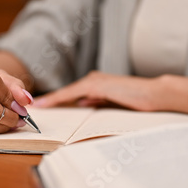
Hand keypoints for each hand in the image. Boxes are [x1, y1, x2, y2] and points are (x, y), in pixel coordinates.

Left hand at [34, 71, 163, 110]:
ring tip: (34, 107)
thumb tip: (82, 103)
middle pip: (65, 93)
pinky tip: (46, 104)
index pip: (71, 94)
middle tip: (31, 108)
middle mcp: (93, 79)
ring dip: (50, 100)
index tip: (41, 106)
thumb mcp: (114, 102)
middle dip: (49, 101)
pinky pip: (72, 93)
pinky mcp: (96, 85)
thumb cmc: (139, 101)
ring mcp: (94, 81)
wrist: (156, 94)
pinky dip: (58, 98)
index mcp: (97, 84)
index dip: (56, 100)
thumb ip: (98, 101)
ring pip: (66, 92)